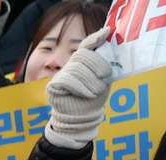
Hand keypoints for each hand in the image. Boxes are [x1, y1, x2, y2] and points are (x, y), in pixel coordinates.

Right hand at [44, 26, 112, 149]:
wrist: (79, 120)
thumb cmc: (92, 101)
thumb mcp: (103, 81)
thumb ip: (104, 66)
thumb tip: (111, 51)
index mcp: (82, 63)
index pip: (86, 45)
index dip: (95, 38)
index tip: (107, 33)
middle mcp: (70, 66)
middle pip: (82, 55)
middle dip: (97, 65)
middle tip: (105, 77)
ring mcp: (61, 75)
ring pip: (76, 68)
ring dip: (91, 80)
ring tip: (97, 91)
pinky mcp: (54, 86)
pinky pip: (68, 80)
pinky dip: (81, 87)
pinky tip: (88, 94)